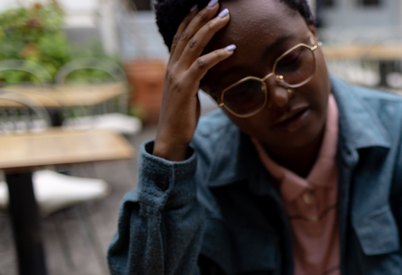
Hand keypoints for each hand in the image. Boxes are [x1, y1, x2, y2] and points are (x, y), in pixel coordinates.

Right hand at [153, 2, 233, 160]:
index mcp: (171, 65)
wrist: (171, 135)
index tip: (202, 5)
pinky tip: (230, 49)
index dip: (190, 18)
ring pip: (194, 44)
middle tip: (216, 2)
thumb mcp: (187, 90)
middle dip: (202, 16)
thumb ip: (192, 76)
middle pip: (187, 33)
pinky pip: (202, 65)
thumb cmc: (182, 115)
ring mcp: (177, 75)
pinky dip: (217, 55)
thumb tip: (204, 68)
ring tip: (225, 16)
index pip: (180, 35)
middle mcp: (172, 66)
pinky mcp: (185, 86)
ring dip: (210, 28)